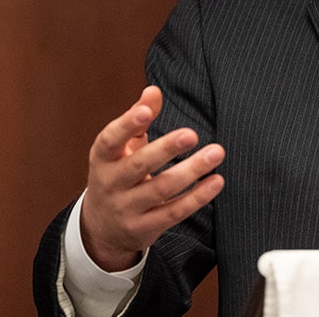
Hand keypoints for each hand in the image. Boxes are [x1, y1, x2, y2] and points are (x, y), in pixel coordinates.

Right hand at [80, 85, 224, 271]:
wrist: (102, 228)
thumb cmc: (117, 175)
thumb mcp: (121, 148)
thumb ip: (138, 119)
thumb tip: (153, 90)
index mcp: (102, 159)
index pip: (110, 140)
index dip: (127, 125)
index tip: (146, 111)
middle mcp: (110, 184)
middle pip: (139, 165)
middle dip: (166, 149)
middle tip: (192, 134)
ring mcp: (126, 209)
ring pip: (161, 189)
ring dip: (191, 171)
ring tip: (216, 153)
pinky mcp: (144, 229)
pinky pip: (174, 212)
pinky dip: (197, 197)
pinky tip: (216, 181)